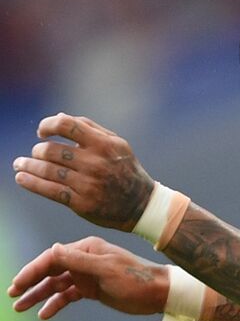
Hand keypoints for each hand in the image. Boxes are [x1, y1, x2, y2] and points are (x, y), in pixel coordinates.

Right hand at [8, 236, 168, 319]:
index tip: (17, 285)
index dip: (33, 270)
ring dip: (38, 294)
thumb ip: (78, 261)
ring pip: (56, 284)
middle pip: (51, 269)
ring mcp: (87, 275)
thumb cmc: (135, 278)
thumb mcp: (106, 270)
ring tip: (20, 307)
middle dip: (31, 281)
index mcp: (88, 249)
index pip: (53, 256)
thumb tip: (52, 249)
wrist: (156, 293)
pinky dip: (55, 303)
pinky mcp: (91, 288)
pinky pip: (67, 295)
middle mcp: (85, 259)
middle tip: (12, 295)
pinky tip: (44, 314)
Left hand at [12, 113, 154, 230]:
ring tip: (19, 164)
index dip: (48, 125)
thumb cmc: (125, 168)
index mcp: (104, 143)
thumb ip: (90, 128)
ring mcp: (87, 183)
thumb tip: (59, 117)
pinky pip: (50, 190)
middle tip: (34, 153)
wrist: (139, 203)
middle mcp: (95, 162)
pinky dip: (31, 183)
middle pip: (52, 150)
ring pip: (48, 171)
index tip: (42, 131)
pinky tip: (21, 178)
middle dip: (37, 150)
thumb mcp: (116, 143)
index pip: (68, 126)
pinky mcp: (81, 202)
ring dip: (28, 166)